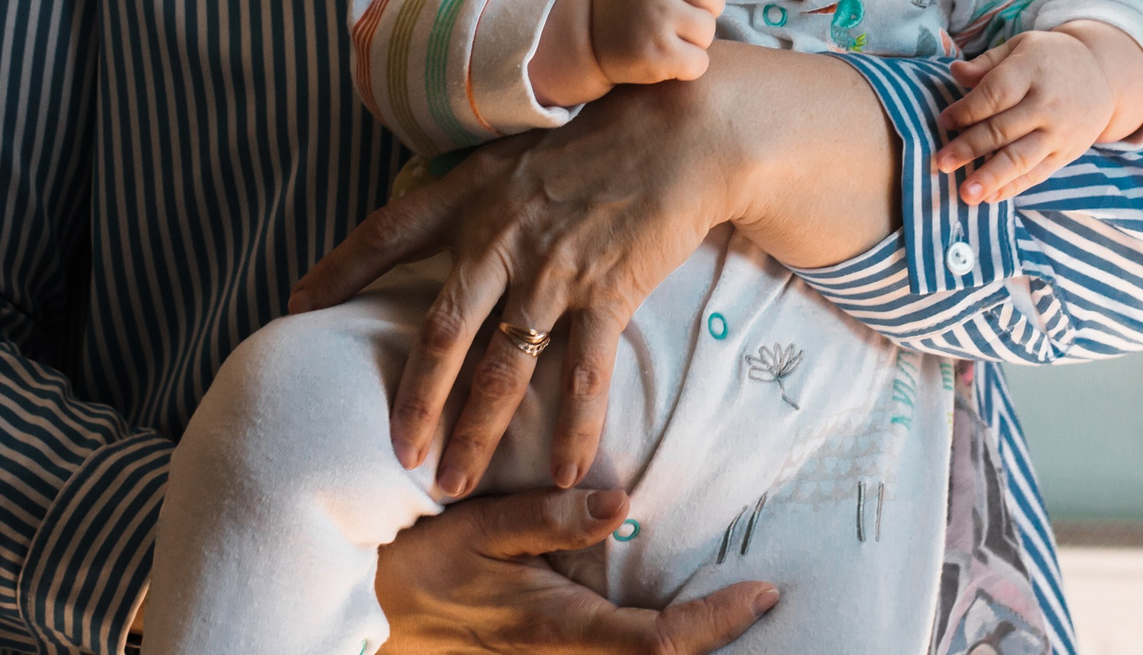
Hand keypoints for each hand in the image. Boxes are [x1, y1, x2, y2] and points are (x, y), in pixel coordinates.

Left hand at [289, 79, 745, 496]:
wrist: (687, 129)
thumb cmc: (609, 131)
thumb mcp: (524, 146)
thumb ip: (481, 188)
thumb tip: (446, 215)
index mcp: (473, 192)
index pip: (387, 232)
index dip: (337, 269)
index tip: (295, 306)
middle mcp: (502, 235)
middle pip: (441, 332)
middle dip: (414, 400)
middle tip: (393, 453)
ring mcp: (554, 268)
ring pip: (502, 368)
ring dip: (476, 433)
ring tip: (452, 485)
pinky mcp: (607, 291)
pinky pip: (582, 375)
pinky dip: (572, 429)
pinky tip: (559, 474)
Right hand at [376, 488, 775, 652]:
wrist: (373, 611)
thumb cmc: (420, 566)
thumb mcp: (477, 529)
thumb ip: (549, 520)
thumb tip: (620, 503)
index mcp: (558, 627)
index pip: (656, 643)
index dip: (715, 623)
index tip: (762, 593)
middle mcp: (569, 653)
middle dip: (720, 636)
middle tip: (770, 595)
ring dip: (695, 635)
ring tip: (742, 598)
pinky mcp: (555, 650)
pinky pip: (620, 648)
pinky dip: (661, 632)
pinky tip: (684, 602)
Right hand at [589, 0, 738, 84]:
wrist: (582, 36)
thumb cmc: (626, 1)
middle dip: (705, 10)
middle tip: (680, 19)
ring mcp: (657, 17)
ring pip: (708, 30)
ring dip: (695, 41)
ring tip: (669, 39)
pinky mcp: (656, 53)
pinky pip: (699, 63)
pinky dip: (688, 67)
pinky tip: (667, 61)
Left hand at [931, 23, 1142, 202]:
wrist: (1103, 75)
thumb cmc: (1049, 59)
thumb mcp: (1021, 47)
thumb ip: (987, 63)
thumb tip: (954, 71)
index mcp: (1031, 72)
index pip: (996, 93)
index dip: (968, 109)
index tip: (944, 121)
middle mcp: (1047, 104)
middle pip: (1004, 129)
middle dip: (970, 148)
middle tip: (941, 163)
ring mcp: (1059, 132)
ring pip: (1021, 158)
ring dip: (991, 177)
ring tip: (966, 194)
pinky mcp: (1066, 154)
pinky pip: (1037, 174)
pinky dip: (1013, 188)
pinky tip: (991, 198)